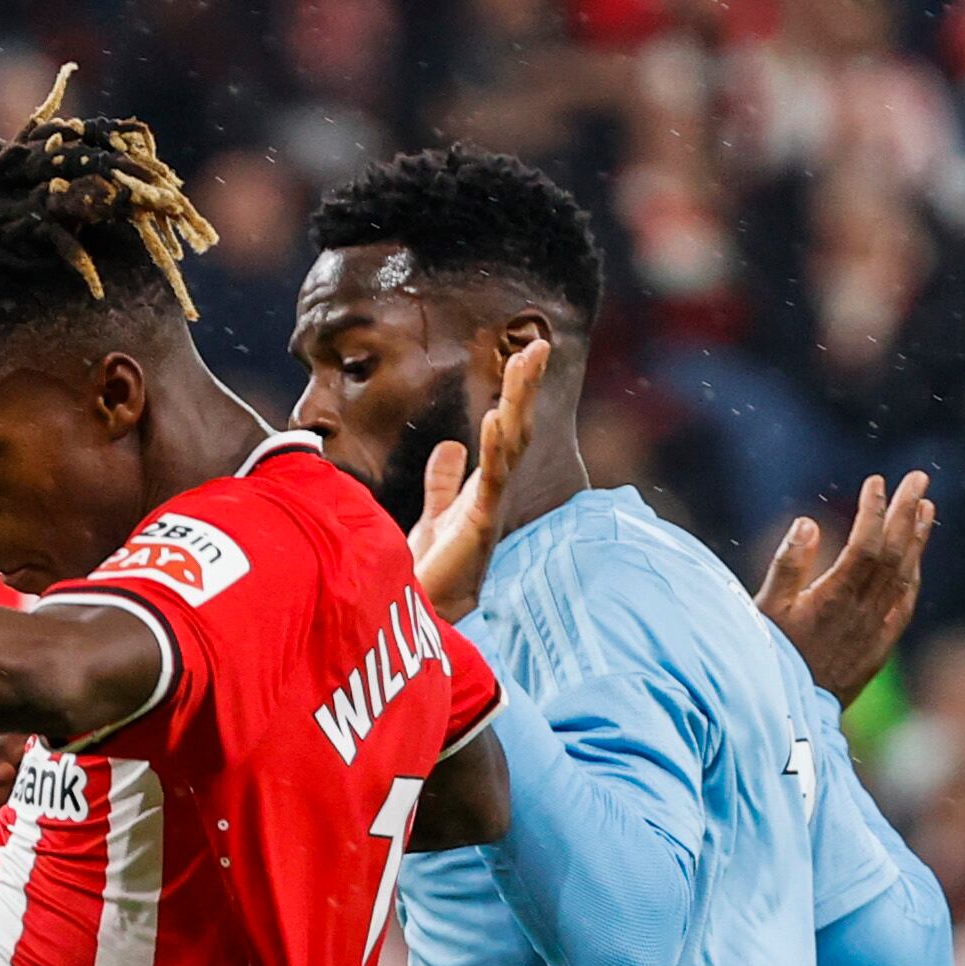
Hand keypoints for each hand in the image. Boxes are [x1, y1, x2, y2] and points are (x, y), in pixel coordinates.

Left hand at [407, 337, 548, 619]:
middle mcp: (493, 496)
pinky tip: (499, 418)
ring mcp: (489, 510)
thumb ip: (443, 484)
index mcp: (483, 488)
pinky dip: (496, 449)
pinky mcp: (478, 529)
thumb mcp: (435, 517)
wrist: (423, 621)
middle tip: (541, 344)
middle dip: (527, 388)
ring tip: (527, 362)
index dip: (517, 393)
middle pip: (517, 431)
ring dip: (518, 405)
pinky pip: (491, 482)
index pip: (506, 430)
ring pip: (511, 449)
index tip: (526, 352)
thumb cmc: (433, 576)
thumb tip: (450, 446)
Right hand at [755, 471, 934, 701]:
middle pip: (894, 553)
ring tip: (926, 507)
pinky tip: (916, 560)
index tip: (877, 481)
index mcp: (833, 598)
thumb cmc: (765, 660)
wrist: (786, 719)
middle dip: (906, 512)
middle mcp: (862, 612)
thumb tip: (809, 523)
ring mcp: (875, 630)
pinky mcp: (878, 648)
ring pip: (905, 576)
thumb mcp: (763, 612)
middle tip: (918, 478)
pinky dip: (914, 576)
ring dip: (918, 539)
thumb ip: (787, 566)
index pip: (866, 544)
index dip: (875, 511)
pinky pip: (905, 604)